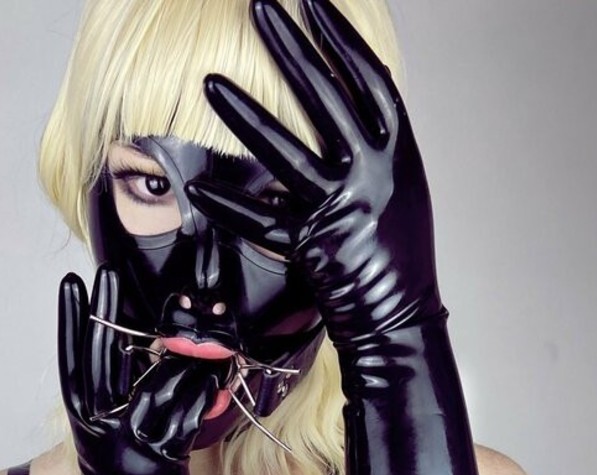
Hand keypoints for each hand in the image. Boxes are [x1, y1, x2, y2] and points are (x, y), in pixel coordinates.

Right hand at [59, 266, 219, 474]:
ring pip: (148, 381)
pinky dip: (197, 389)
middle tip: (107, 271)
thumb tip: (139, 373)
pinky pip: (181, 414)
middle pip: (101, 360)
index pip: (72, 364)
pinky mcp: (162, 460)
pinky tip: (210, 365)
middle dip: (105, 313)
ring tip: (174, 307)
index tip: (73, 286)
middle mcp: (102, 431)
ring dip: (164, 344)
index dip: (73, 323)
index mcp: (85, 427)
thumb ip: (120, 413)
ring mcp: (130, 444)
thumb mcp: (111, 453)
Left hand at [187, 0, 442, 352]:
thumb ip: (372, 143)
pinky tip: (196, 186)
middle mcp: (372, 176)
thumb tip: (342, 94)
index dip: (340, 38)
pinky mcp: (312, 249)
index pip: (368, 80)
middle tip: (263, 6)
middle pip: (326, 99)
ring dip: (245, 116)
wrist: (400, 319)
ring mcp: (340, 212)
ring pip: (286, 154)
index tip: (314, 1)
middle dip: (292, 48)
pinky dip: (229, 206)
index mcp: (398, 154)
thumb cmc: (397, 255)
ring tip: (210, 82)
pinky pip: (262, 223)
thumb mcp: (400, 187)